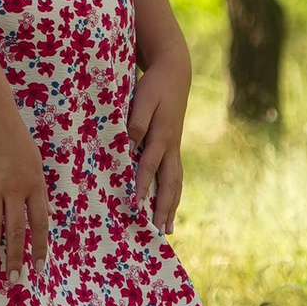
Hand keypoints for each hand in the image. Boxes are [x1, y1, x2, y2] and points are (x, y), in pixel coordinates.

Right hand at [0, 91, 48, 280]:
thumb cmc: (14, 136)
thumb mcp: (34, 161)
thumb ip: (36, 190)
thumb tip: (43, 217)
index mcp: (35, 184)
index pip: (40, 224)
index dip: (40, 248)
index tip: (38, 269)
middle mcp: (15, 189)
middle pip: (16, 231)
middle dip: (14, 258)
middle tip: (12, 279)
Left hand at [128, 46, 189, 234]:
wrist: (174, 73)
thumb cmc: (154, 85)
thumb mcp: (143, 97)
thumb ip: (137, 121)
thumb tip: (131, 143)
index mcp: (162, 136)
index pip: (149, 166)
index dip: (142, 187)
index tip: (135, 206)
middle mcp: (171, 146)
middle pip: (169, 183)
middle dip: (163, 208)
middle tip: (159, 232)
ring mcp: (175, 148)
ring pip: (175, 182)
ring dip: (171, 206)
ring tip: (167, 228)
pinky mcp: (174, 146)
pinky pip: (175, 176)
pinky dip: (173, 193)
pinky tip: (169, 205)